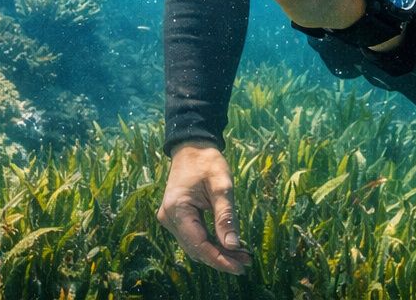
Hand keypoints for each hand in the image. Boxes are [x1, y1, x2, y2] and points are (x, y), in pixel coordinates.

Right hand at [157, 142, 252, 274]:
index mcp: (177, 209)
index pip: (199, 244)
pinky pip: (193, 237)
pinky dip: (210, 243)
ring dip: (217, 253)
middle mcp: (169, 218)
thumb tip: (233, 246)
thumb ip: (226, 216)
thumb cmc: (207, 162)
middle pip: (196, 248)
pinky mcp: (176, 218)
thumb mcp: (221, 186)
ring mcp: (170, 219)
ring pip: (195, 245)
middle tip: (246, 262)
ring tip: (242, 256)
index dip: (220, 259)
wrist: (192, 147)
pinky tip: (228, 245)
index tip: (240, 267)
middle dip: (221, 258)